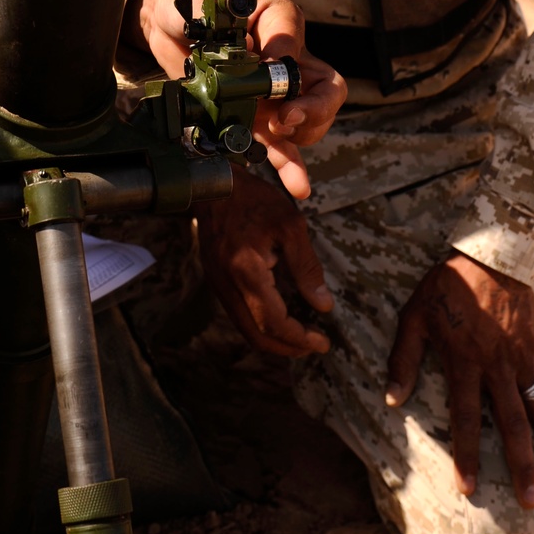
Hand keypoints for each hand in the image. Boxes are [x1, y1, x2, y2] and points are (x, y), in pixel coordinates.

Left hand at [131, 0, 345, 196]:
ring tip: (279, 138)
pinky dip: (290, 164)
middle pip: (326, 91)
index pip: (302, 49)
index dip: (291, 72)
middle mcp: (285, 61)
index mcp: (281, 27)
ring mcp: (270, 93)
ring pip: (308, 120)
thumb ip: (235, 20)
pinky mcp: (252, 116)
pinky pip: (279, 143)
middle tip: (283, 120)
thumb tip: (262, 56)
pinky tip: (299, 185)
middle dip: (312, 112)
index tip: (271, 84)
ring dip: (301, 136)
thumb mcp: (215, 0)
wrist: (167, 18)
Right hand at [196, 165, 332, 356]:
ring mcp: (217, 285)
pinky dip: (260, 325)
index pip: (274, 322)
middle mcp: (227, 285)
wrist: (210, 184)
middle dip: (287, 348)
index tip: (322, 342)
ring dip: (273, 339)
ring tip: (301, 336)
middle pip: (256, 336)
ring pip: (245, 329)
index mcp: (247, 271)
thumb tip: (323, 305)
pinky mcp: (215, 281)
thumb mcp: (290, 225)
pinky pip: (238, 314)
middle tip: (313, 346)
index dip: (299, 338)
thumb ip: (307, 267)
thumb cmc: (253, 199)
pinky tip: (280, 317)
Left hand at [386, 253, 533, 509]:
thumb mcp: (413, 316)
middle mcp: (497, 366)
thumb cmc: (445, 285)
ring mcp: (523, 357)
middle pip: (513, 425)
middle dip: (523, 467)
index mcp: (464, 363)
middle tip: (532, 503)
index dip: (467, 456)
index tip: (469, 490)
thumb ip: (402, 360)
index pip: (466, 419)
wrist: (489, 252)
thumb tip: (391, 401)